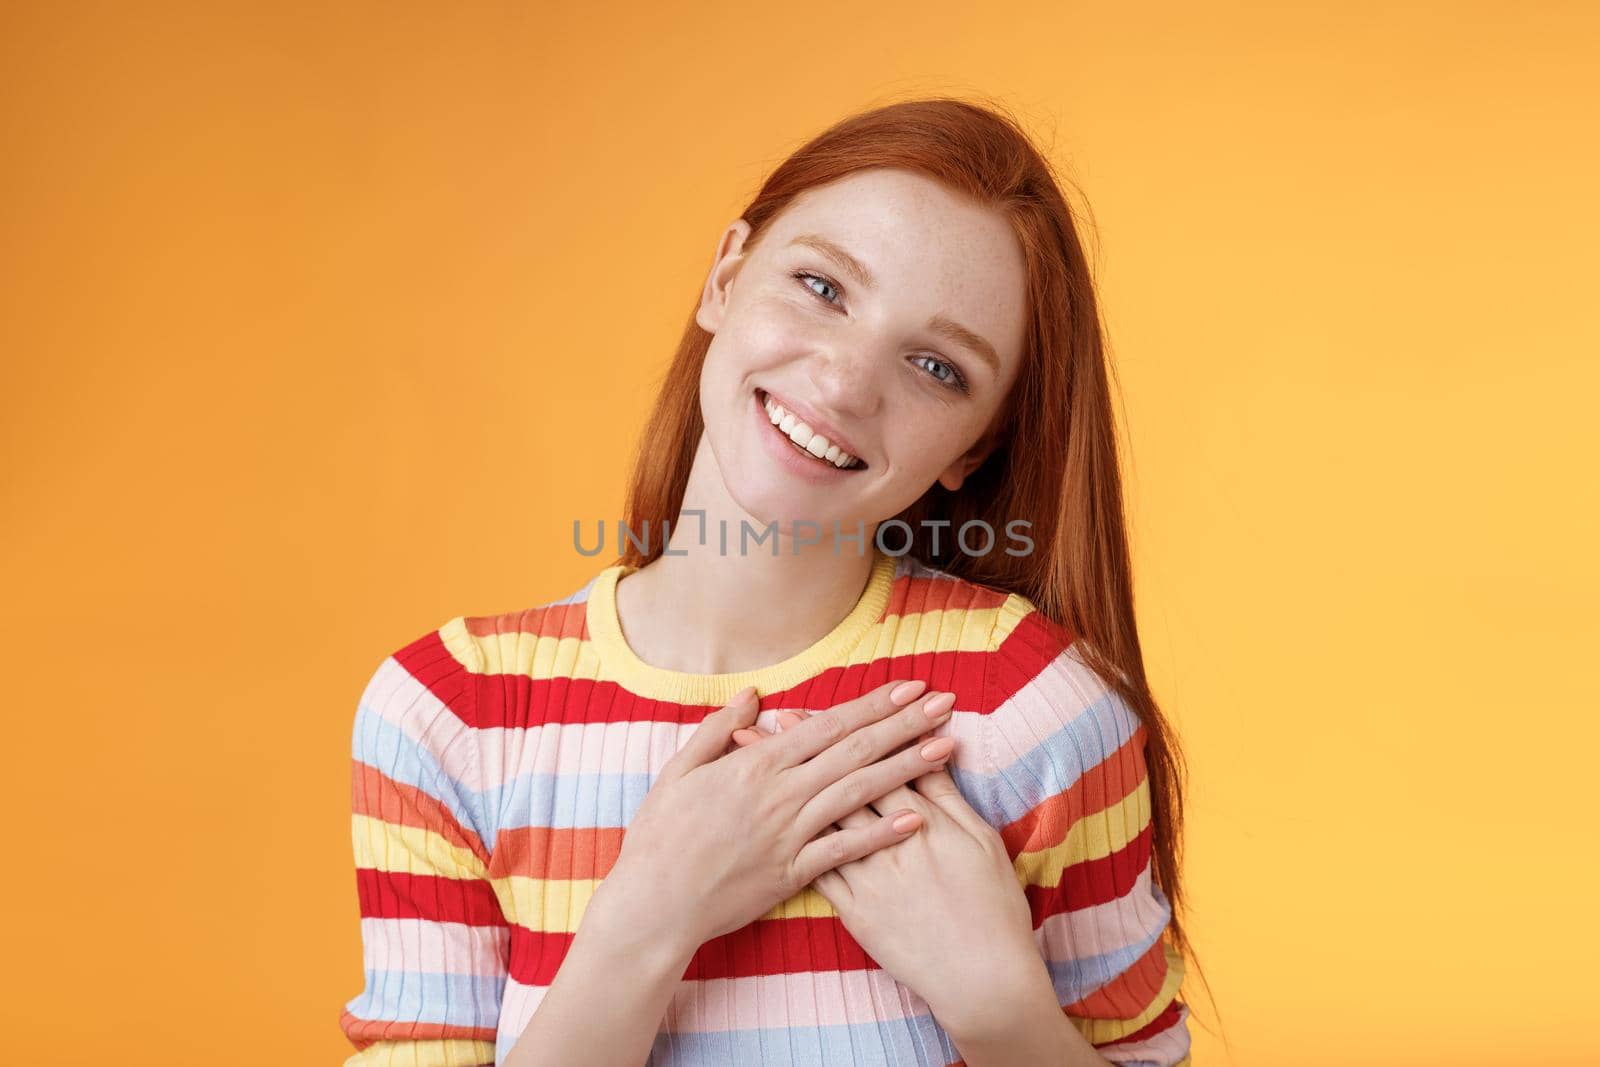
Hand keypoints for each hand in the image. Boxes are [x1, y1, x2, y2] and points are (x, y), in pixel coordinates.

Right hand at [604, 679, 960, 947]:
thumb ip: (719, 729)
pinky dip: (881, 833)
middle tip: (946, 704)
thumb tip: (753, 696)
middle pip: (855, 750)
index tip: (911, 687)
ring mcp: (790, 834)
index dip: (874, 704)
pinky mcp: (793, 873)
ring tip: (946, 748)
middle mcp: (781, 794)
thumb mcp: (680, 770)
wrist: (653, 903)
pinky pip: (845, 850)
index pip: (828, 725)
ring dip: (907, 768)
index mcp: (757, 765)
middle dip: (905, 724)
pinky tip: (916, 818)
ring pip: (859, 793)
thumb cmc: (660, 836)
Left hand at [732, 703, 1042, 1034]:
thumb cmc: (992, 906)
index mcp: (925, 819)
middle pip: (843, 783)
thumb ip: (949, 795)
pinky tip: (768, 824)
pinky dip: (792, 843)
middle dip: (809, 750)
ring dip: (790, 788)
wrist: (984, 977)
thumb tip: (931, 748)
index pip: (880, 761)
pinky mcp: (857, 912)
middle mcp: (891, 843)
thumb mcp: (980, 840)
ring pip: (823, 822)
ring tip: (761, 762)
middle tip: (775, 718)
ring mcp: (871, 878)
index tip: (817, 706)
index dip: (848, 732)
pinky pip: (820, 873)